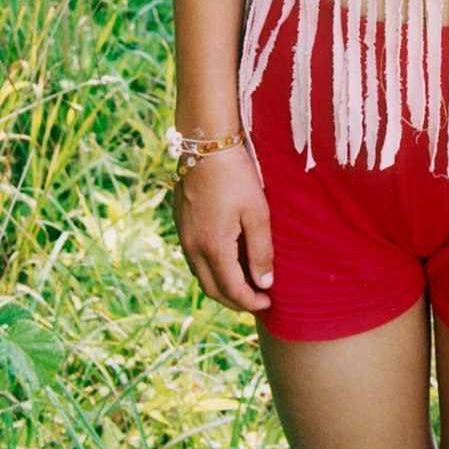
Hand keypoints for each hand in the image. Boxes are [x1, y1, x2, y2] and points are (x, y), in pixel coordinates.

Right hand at [172, 145, 273, 313]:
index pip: (232, 290)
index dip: (251, 302)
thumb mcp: (257, 211)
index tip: (268, 304)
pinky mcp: (180, 224)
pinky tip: (225, 261)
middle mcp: (192, 248)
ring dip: (221, 286)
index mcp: (213, 248)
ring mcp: (183, 236)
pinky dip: (210, 269)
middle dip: (235, 301)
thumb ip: (261, 250)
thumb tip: (264, 284)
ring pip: (200, 276)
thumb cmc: (236, 175)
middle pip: (212, 290)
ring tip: (244, 284)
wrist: (204, 144)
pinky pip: (193, 259)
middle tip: (257, 301)